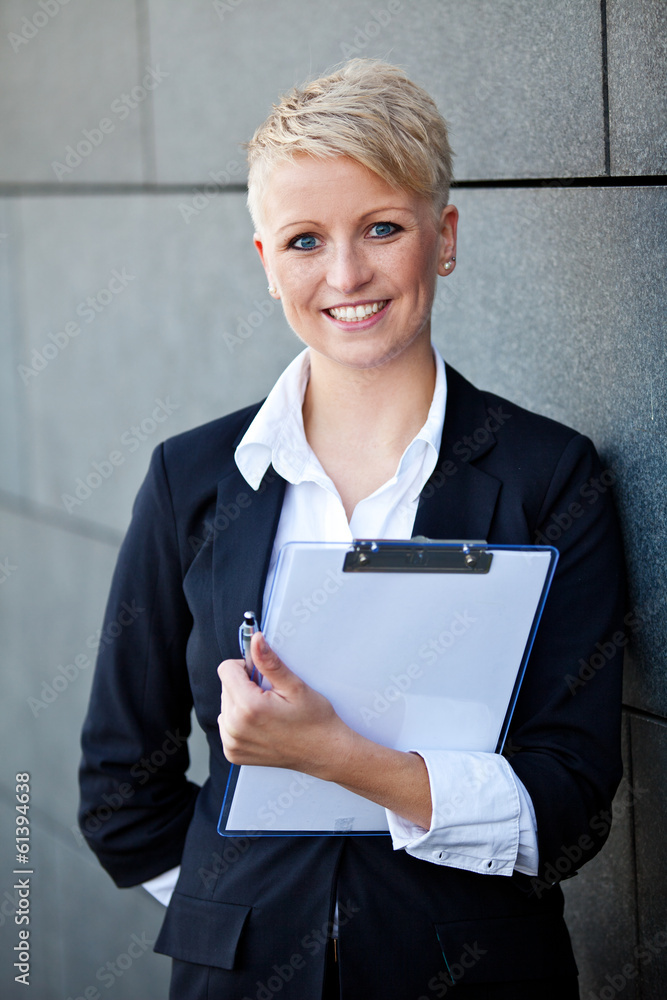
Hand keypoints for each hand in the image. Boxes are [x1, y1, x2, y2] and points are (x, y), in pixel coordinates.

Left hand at [217, 632, 353, 775]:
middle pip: (225, 686)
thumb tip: (255, 641)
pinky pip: (226, 724)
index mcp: (249, 707)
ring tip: (268, 712)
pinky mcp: (233, 753)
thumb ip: (270, 662)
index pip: (226, 669)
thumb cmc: (314, 721)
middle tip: (271, 696)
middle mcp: (235, 727)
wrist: (323, 752)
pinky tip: (262, 725)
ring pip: (225, 705)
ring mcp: (233, 743)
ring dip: (241, 703)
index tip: (262, 676)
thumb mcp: (295, 686)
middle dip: (245, 686)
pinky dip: (240, 721)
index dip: (246, 666)